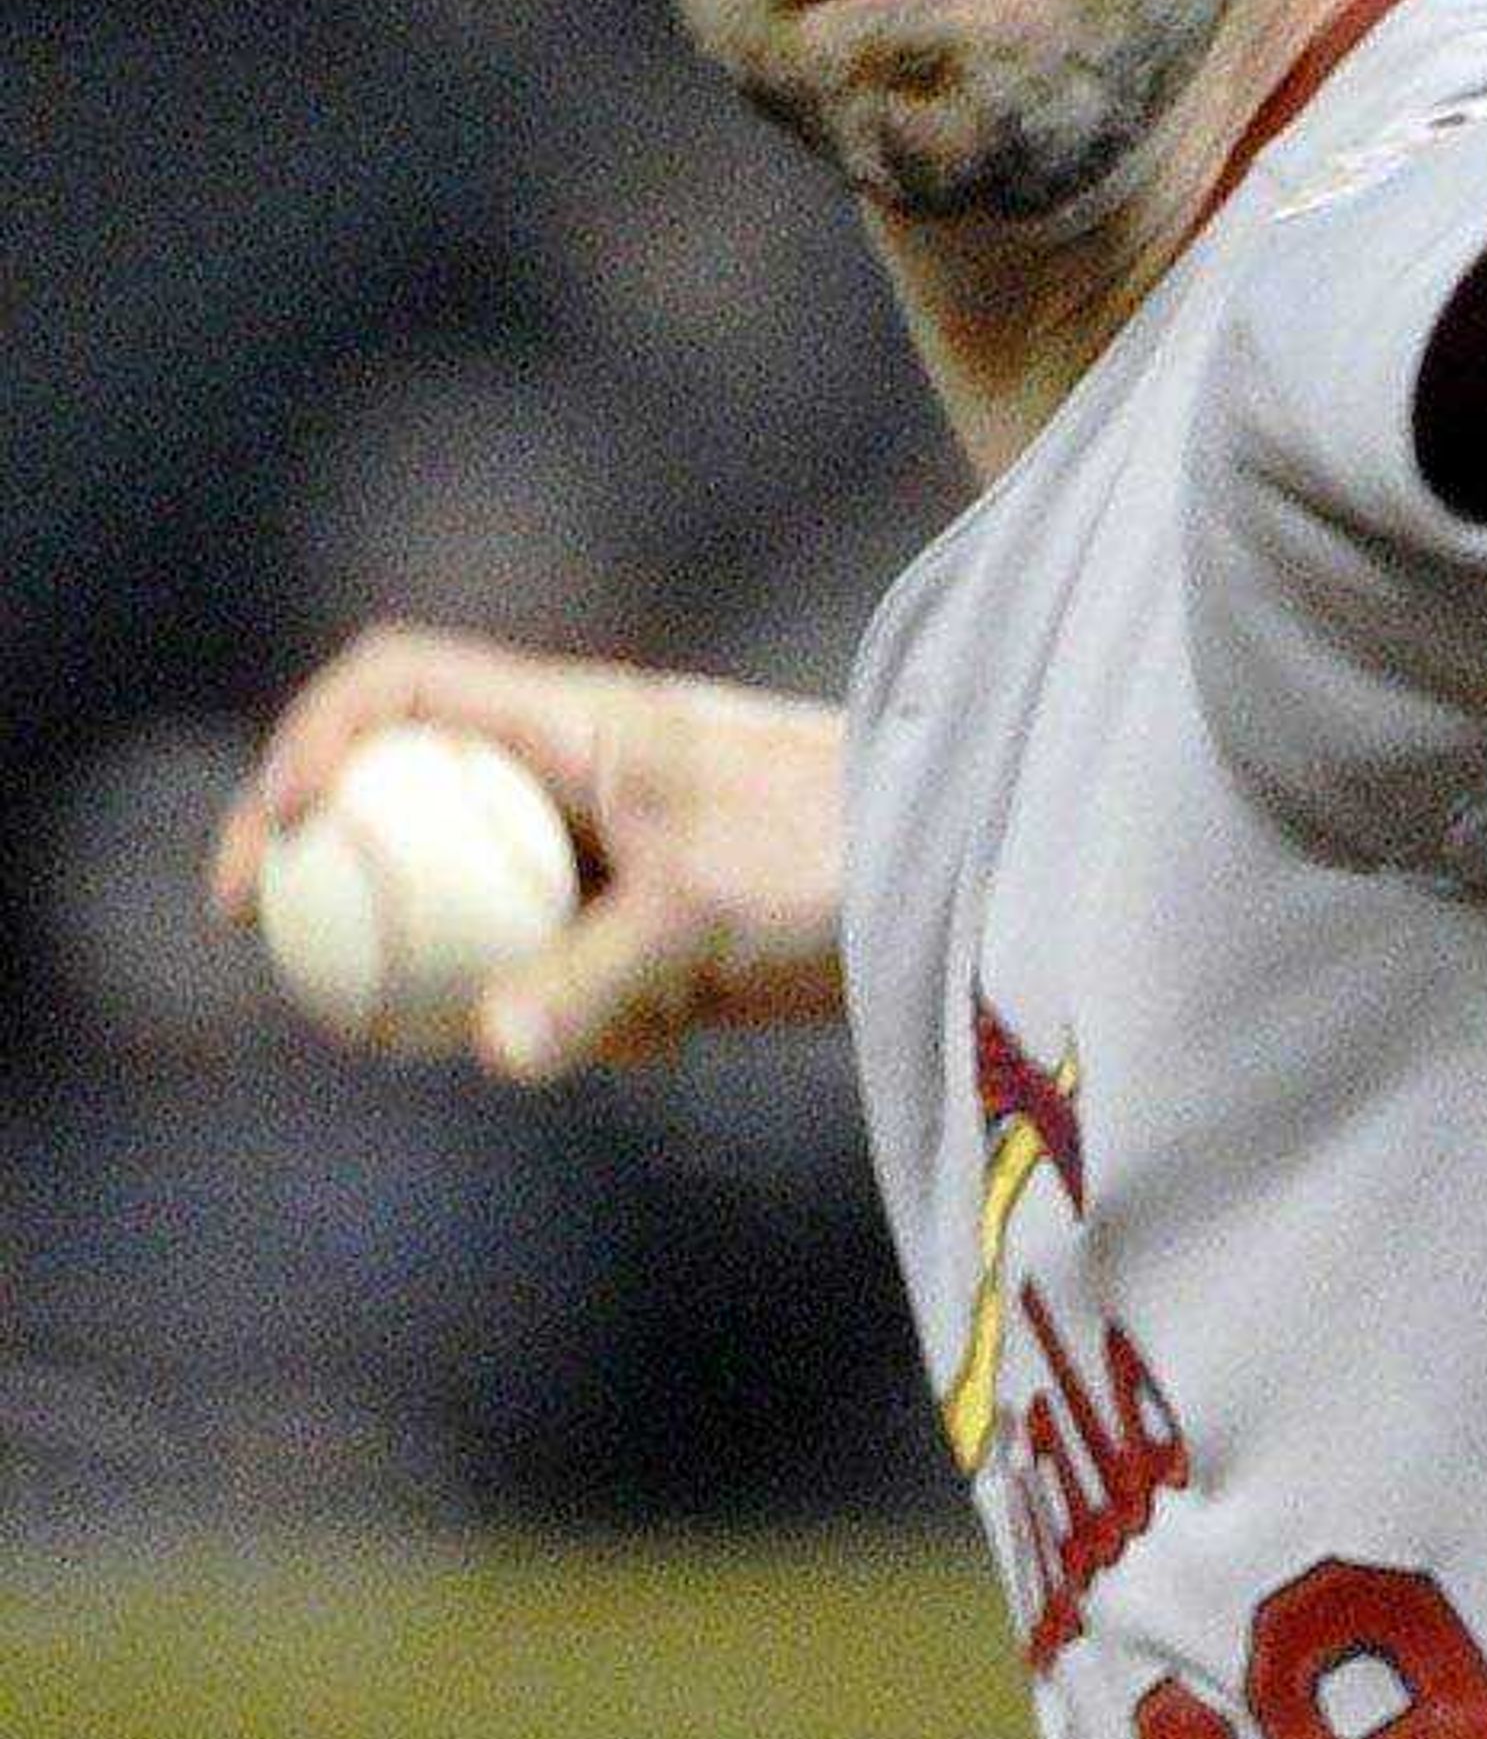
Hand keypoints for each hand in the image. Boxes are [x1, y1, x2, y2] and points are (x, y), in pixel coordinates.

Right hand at [205, 623, 847, 1082]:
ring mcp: (598, 858)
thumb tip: (488, 1053)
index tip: (281, 831)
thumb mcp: (714, 900)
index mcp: (572, 719)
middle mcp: (569, 780)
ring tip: (543, 1030)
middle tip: (302, 978)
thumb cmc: (840, 843)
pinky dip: (583, 1027)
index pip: (400, 686)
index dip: (315, 738)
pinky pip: (554, 986)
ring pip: (471, 919)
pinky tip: (672, 1038)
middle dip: (343, 889)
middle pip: (400, 811)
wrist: (953, 877)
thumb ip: (600, 971)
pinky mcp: (639, 934)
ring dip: (474, 986)